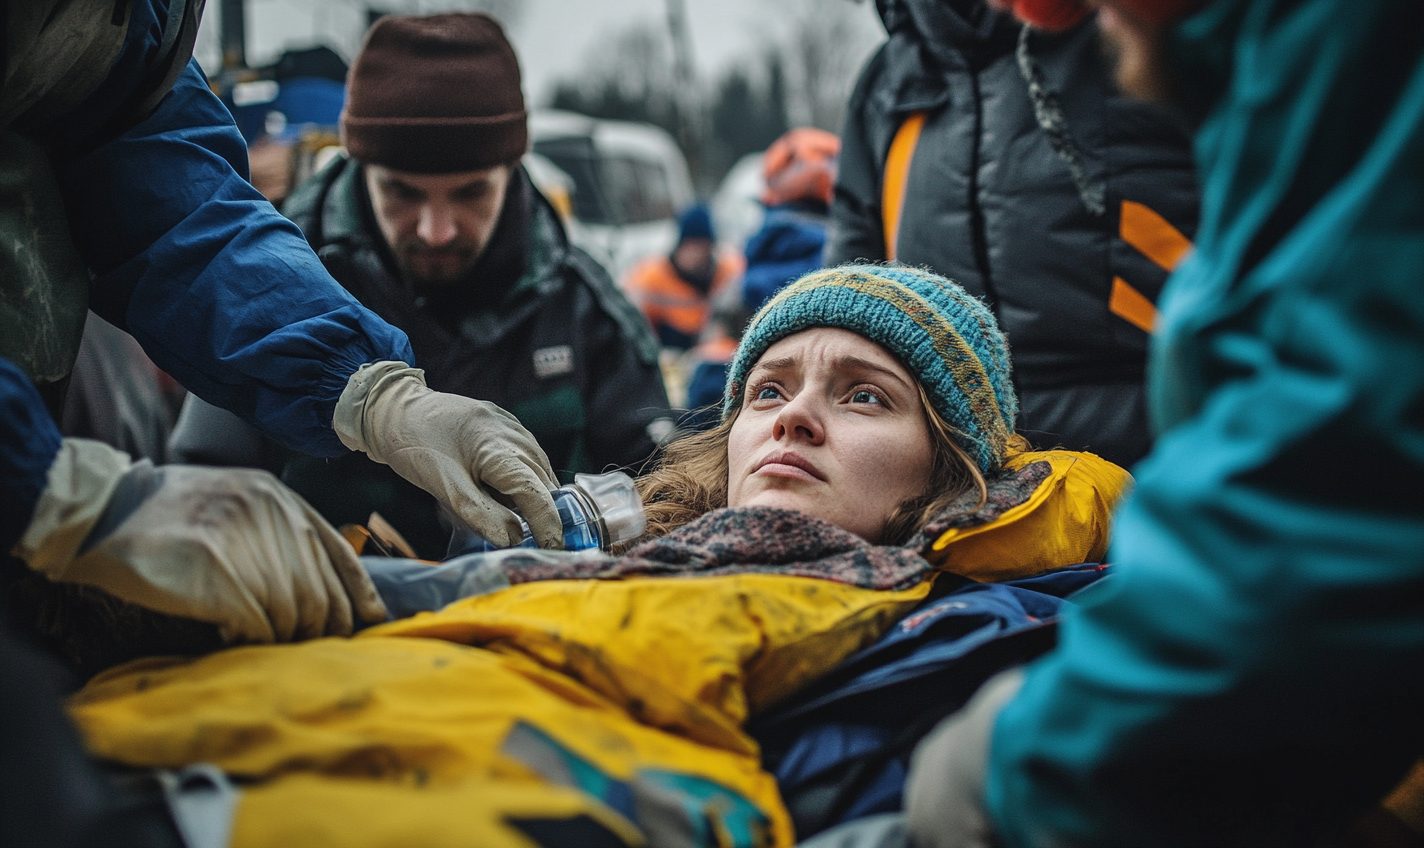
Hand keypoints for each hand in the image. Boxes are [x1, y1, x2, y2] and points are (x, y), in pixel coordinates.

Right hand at [14, 439, 387, 643]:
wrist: (102, 512)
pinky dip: (252, 640)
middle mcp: (273, 516)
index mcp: (281, 499)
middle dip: (321, 630)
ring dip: (284, 638)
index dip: (359, 597)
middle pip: (323, 594)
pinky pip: (259, 625)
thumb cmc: (169, 515)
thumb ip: (279, 532)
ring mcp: (247, 544)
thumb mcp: (236, 503)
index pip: (342, 556)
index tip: (366, 623)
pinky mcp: (218, 574)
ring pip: (294, 614)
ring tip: (262, 639)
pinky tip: (232, 634)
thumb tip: (320, 588)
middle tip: (305, 646)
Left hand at [334, 362, 562, 548]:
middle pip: (544, 484)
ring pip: (538, 472)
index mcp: (499, 448)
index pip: (537, 493)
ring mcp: (514, 427)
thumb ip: (480, 514)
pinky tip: (501, 494)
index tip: (554, 551)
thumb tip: (513, 540)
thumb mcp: (444, 487)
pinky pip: (526, 460)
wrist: (396, 409)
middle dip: (542, 515)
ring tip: (509, 519)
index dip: (549, 525)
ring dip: (532, 498)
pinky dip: (521, 482)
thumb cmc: (416, 447)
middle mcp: (515, 434)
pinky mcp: (508, 426)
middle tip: (528, 544)